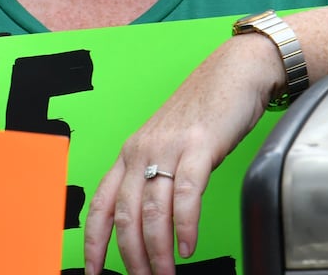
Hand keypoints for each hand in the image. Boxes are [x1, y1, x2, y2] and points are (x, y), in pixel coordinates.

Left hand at [82, 34, 279, 274]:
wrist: (233, 72)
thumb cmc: (204, 110)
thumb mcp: (167, 144)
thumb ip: (155, 176)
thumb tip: (150, 221)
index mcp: (130, 152)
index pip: (101, 204)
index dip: (94, 242)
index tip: (94, 271)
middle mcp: (141, 150)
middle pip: (125, 216)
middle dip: (130, 257)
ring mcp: (168, 148)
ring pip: (153, 211)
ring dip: (158, 251)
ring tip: (166, 274)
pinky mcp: (198, 146)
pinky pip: (185, 194)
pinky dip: (186, 226)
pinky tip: (188, 246)